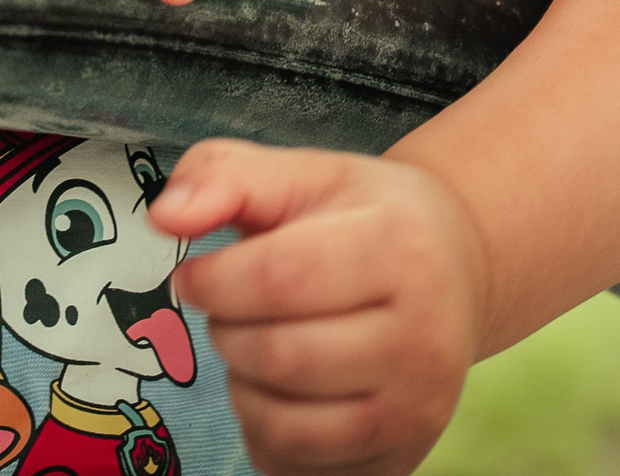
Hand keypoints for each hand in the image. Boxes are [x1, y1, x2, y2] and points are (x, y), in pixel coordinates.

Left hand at [151, 140, 485, 475]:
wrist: (454, 269)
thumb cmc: (368, 219)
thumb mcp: (302, 174)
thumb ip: (225, 175)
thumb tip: (166, 216)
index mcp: (400, 249)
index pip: (277, 280)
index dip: (213, 281)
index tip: (195, 276)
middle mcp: (425, 338)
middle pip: (275, 355)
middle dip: (227, 331)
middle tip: (234, 309)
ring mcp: (418, 410)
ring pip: (282, 426)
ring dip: (243, 385)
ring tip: (262, 344)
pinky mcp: (400, 460)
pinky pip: (296, 467)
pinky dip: (266, 431)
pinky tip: (284, 388)